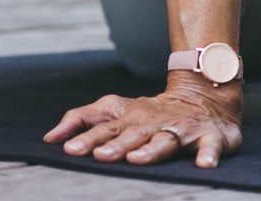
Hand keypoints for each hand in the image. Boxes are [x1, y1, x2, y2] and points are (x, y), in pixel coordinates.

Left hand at [43, 76, 242, 168]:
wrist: (202, 95)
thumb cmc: (149, 110)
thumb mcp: (113, 109)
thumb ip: (82, 120)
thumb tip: (49, 138)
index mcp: (130, 117)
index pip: (105, 128)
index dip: (88, 138)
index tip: (70, 149)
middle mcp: (153, 123)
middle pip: (132, 135)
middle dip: (116, 145)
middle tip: (99, 156)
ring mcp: (181, 129)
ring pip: (165, 140)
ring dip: (152, 150)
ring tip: (138, 160)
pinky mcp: (210, 137)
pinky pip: (210, 147)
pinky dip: (208, 155)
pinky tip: (203, 165)